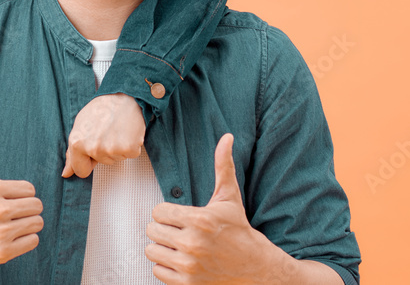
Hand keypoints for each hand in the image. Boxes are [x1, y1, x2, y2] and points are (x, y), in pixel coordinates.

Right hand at [0, 112, 42, 271]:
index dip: (20, 193)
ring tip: (9, 224)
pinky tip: (9, 236)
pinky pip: (34, 241)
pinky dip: (25, 240)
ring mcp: (0, 234)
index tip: (5, 197)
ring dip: (27, 224)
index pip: (29, 188)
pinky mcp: (4, 252)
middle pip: (37, 205)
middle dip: (26, 208)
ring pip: (37, 223)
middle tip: (10, 211)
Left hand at [62, 93, 143, 177]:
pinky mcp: (128, 149)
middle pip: (102, 163)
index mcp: (77, 142)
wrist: (124, 96)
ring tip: (116, 130)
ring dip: (117, 147)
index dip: (88, 162)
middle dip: (104, 151)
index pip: (80, 170)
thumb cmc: (103, 108)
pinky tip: (126, 132)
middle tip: (107, 132)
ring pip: (116, 159)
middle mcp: (93, 148)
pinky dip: (130, 146)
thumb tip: (66, 173)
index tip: (93, 149)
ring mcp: (111, 150)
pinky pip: (129, 155)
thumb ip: (72, 152)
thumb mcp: (80, 126)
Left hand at [144, 134, 273, 283]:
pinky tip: (182, 261)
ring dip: (162, 248)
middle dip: (163, 229)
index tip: (180, 217)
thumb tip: (226, 137)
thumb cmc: (239, 231)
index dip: (167, 213)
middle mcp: (192, 244)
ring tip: (179, 246)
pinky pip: (157, 272)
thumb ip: (223, 166)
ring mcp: (189, 267)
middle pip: (151, 230)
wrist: (257, 270)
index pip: (158, 212)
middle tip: (179, 231)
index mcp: (199, 220)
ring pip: (151, 251)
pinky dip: (166, 267)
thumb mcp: (229, 198)